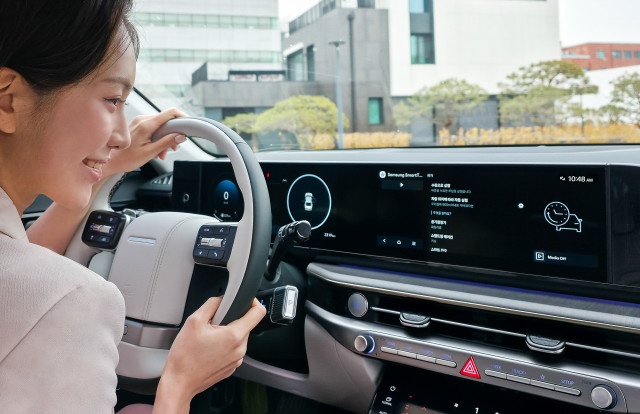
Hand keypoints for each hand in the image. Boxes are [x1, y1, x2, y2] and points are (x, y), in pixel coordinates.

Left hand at [104, 107, 187, 176]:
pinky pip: (153, 128)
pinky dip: (158, 138)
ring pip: (161, 126)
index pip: (170, 113)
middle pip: (166, 121)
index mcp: (146, 125)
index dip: (182, 117)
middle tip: (171, 149)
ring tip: (160, 153)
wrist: (110, 160)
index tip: (189, 124)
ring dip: (164, 139)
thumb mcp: (150, 153)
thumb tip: (180, 136)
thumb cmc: (126, 158)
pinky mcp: (138, 125)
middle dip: (172, 135)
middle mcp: (142, 120)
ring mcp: (139, 122)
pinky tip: (155, 149)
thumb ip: (167, 142)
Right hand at [153, 297, 265, 412]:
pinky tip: (208, 349)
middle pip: (245, 325)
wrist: (179, 382)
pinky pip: (232, 350)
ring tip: (207, 339)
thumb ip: (212, 304)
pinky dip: (223, 346)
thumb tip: (222, 298)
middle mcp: (240, 349)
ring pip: (238, 337)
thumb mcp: (194, 321)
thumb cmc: (185, 357)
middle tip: (212, 325)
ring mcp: (237, 360)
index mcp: (235, 335)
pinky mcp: (231, 367)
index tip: (245, 300)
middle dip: (230, 320)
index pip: (258, 312)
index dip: (253, 302)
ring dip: (226, 333)